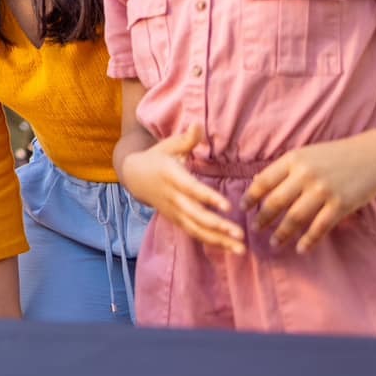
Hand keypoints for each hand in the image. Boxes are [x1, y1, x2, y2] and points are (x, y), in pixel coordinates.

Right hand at [117, 125, 244, 253]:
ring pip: (197, 229)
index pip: (193, 190)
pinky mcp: (177, 220)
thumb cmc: (157, 158)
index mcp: (173, 177)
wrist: (134, 176)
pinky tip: (230, 248)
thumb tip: (198, 125)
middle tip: (240, 234)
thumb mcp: (168, 145)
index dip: (209, 199)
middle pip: (196, 215)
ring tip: (241, 250)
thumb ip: (186, 139)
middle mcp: (174, 198)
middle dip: (218, 226)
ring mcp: (175, 212)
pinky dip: (212, 242)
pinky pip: (195, 234)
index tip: (228, 207)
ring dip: (219, 240)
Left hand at [244, 137, 375, 252]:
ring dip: (282, 233)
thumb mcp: (306, 154)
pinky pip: (320, 227)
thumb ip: (285, 168)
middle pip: (276, 202)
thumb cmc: (337, 155)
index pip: (264, 181)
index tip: (243, 208)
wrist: (374, 156)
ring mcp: (323, 191)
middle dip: (263, 218)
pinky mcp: (341, 205)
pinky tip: (301, 248)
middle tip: (255, 229)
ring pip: (295, 218)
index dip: (251, 196)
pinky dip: (308, 240)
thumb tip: (258, 182)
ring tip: (274, 242)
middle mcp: (305, 175)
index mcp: (294, 160)